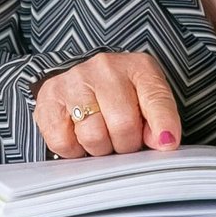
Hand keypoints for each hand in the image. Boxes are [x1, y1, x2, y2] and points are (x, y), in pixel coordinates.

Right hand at [33, 52, 181, 158]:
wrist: (83, 80)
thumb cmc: (121, 95)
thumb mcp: (148, 99)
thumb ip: (160, 119)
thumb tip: (163, 142)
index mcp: (138, 67)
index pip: (156, 99)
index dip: (163, 126)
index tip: (167, 144)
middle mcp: (105, 68)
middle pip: (123, 125)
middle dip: (126, 144)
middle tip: (122, 139)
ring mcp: (74, 80)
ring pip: (93, 137)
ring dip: (100, 148)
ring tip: (101, 136)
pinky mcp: (49, 97)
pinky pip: (63, 142)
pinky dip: (73, 150)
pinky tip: (79, 135)